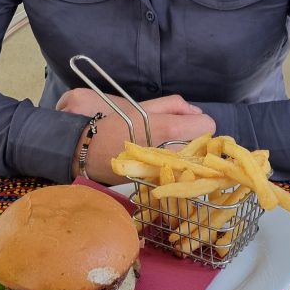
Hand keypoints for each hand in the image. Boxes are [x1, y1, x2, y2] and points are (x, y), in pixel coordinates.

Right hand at [58, 91, 215, 184]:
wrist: (82, 151)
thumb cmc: (109, 123)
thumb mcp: (139, 107)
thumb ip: (172, 105)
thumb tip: (196, 112)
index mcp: (166, 128)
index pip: (206, 125)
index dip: (200, 122)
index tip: (190, 122)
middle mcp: (168, 152)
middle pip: (202, 147)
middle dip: (194, 140)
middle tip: (179, 135)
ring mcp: (162, 171)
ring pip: (192, 162)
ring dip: (186, 155)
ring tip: (168, 149)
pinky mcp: (154, 184)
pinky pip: (176, 175)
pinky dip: (174, 168)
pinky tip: (160, 162)